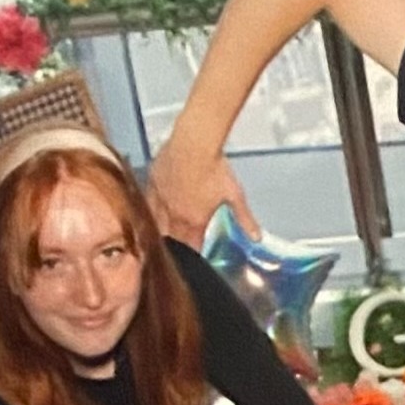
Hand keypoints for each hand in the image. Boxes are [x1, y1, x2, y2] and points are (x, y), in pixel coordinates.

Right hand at [147, 133, 255, 247]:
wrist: (193, 143)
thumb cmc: (216, 169)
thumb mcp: (235, 195)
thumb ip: (244, 218)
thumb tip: (256, 238)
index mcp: (194, 221)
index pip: (191, 247)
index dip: (193, 256)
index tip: (194, 261)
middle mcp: (174, 215)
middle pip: (171, 239)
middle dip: (175, 247)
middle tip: (178, 251)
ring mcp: (160, 200)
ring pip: (156, 224)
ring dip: (160, 232)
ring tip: (161, 238)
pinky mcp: (152, 184)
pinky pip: (147, 204)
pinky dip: (150, 212)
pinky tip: (151, 213)